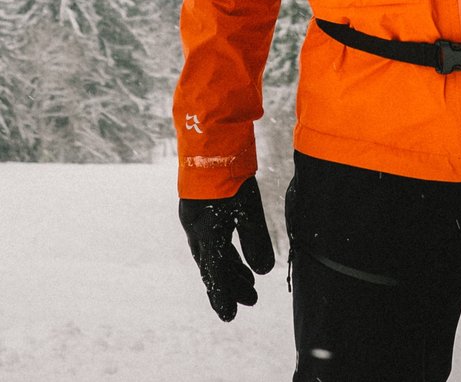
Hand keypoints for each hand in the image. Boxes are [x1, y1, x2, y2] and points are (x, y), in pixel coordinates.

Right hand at [179, 177, 276, 320]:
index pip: (215, 274)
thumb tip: (263, 271)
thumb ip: (255, 240)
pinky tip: (240, 258)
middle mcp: (196, 229)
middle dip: (232, 285)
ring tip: (250, 283)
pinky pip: (213, 241)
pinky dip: (227, 254)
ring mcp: (196, 219)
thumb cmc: (229, 176)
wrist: (209, 143)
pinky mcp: (202, 209)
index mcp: (205, 233)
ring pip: (214, 254)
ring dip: (231, 270)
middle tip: (252, 301)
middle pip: (214, 267)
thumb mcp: (248, 209)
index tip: (229, 317)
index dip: (223, 297)